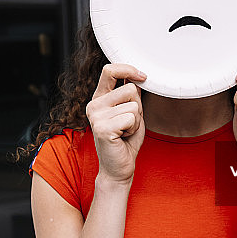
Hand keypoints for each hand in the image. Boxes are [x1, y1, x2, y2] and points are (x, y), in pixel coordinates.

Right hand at [86, 63, 146, 184]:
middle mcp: (94, 105)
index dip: (128, 69)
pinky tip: (123, 137)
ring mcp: (96, 116)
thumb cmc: (125, 141)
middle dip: (138, 107)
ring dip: (136, 120)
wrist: (118, 168)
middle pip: (130, 89)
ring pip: (134, 105)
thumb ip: (131, 96)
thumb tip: (136, 78)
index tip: (142, 76)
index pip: (110, 71)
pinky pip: (131, 118)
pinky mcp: (103, 128)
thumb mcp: (131, 113)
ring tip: (125, 131)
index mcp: (99, 98)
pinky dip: (133, 129)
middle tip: (128, 123)